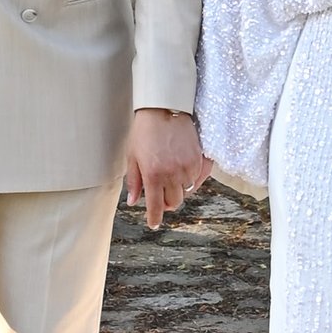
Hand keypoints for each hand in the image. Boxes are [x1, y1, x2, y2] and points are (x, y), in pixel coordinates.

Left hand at [124, 107, 207, 229]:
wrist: (165, 108)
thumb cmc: (144, 131)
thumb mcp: (133, 156)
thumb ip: (134, 181)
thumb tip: (133, 202)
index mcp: (153, 175)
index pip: (156, 206)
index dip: (155, 218)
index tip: (154, 223)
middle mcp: (172, 174)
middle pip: (174, 202)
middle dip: (166, 202)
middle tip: (160, 196)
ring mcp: (187, 167)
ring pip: (186, 192)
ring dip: (178, 190)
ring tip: (170, 179)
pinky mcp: (198, 159)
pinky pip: (196, 179)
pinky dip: (189, 180)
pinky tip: (181, 172)